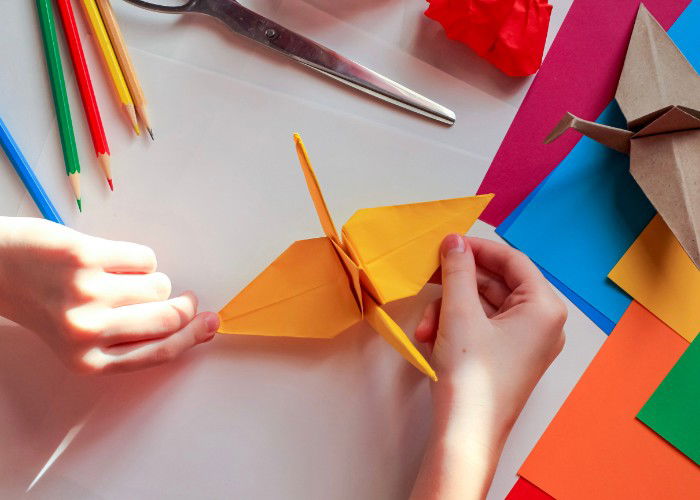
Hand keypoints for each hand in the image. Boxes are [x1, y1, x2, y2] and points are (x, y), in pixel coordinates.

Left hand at [0, 217, 218, 373]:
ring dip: (150, 280)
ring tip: (120, 278)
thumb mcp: (79, 338)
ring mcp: (88, 293)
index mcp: (87, 360)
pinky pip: (144, 258)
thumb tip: (189, 326)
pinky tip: (109, 261)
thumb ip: (127, 339)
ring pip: (158, 285)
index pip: (158, 352)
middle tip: (186, 298)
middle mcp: (87, 332)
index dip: (192, 337)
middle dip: (185, 306)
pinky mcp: (87, 257)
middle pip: (168, 317)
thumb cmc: (41, 302)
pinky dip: (135, 259)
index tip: (210, 325)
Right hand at [411, 234, 565, 499]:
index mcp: (544, 308)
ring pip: (485, 306)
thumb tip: (454, 241)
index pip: (513, 260)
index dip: (477, 248)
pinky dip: (457, 326)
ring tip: (425, 326)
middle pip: (497, 284)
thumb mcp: (459, 314)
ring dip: (450, 309)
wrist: (466, 435)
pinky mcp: (509, 357)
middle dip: (457, 286)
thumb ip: (457, 270)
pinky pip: (483, 326)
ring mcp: (527, 342)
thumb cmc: (471, 375)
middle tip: (429, 278)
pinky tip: (431, 336)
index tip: (447, 243)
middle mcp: (542, 323)